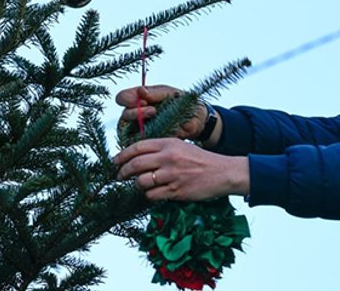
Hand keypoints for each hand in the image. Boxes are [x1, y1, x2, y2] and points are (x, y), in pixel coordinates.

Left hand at [114, 138, 249, 200]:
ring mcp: (172, 175)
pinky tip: (155, 193)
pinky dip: (150, 195)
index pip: (137, 147)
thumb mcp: (181, 147)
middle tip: (119, 176)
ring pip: (141, 181)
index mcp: (169, 143)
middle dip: (122, 172)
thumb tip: (137, 156)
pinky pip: (153, 195)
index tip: (116, 161)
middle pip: (135, 164)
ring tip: (141, 185)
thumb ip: (161, 149)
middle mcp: (168, 157)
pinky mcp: (176, 190)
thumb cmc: (201, 160)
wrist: (223, 172)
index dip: (122, 155)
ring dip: (137, 185)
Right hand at [115, 85, 209, 140]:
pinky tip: (159, 131)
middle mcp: (136, 114)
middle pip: (124, 116)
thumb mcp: (170, 93)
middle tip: (153, 110)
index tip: (143, 99)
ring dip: (141, 125)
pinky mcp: (148, 141)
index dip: (127, 98)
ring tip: (156, 118)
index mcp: (139, 99)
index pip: (122, 98)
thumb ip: (155, 93)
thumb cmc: (182, 102)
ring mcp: (141, 129)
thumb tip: (141, 92)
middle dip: (136, 113)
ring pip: (129, 131)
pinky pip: (140, 143)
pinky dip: (147, 138)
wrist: (197, 118)